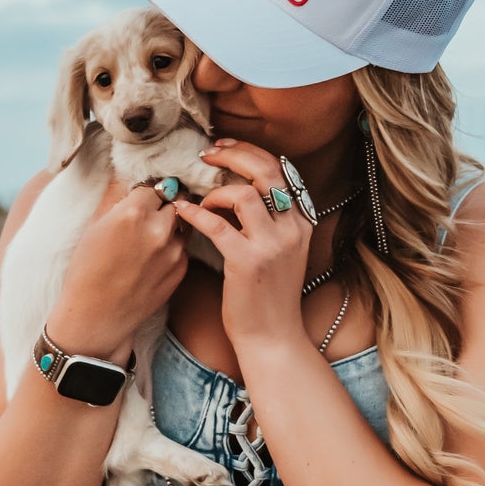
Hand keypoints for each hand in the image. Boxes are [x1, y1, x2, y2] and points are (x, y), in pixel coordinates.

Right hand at [49, 180, 189, 362]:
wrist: (96, 316)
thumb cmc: (87, 270)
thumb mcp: (95, 225)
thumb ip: (117, 198)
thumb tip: (130, 178)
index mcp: (133, 213)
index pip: (154, 187)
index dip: (146, 192)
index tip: (141, 198)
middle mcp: (158, 230)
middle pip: (174, 201)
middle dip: (163, 205)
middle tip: (149, 215)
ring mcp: (173, 252)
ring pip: (182, 224)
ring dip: (170, 225)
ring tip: (149, 239)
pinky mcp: (181, 271)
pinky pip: (182, 248)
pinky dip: (171, 248)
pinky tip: (151, 260)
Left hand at [173, 141, 313, 356]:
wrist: (272, 337)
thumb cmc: (268, 297)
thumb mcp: (281, 252)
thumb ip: (269, 222)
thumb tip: (238, 191)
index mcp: (301, 222)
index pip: (280, 170)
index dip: (250, 152)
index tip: (225, 148)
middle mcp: (292, 228)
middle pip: (266, 171)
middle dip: (233, 155)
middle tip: (207, 155)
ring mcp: (272, 245)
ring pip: (244, 193)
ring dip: (215, 191)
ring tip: (200, 199)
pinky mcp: (248, 262)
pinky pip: (217, 225)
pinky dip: (197, 214)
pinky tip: (184, 212)